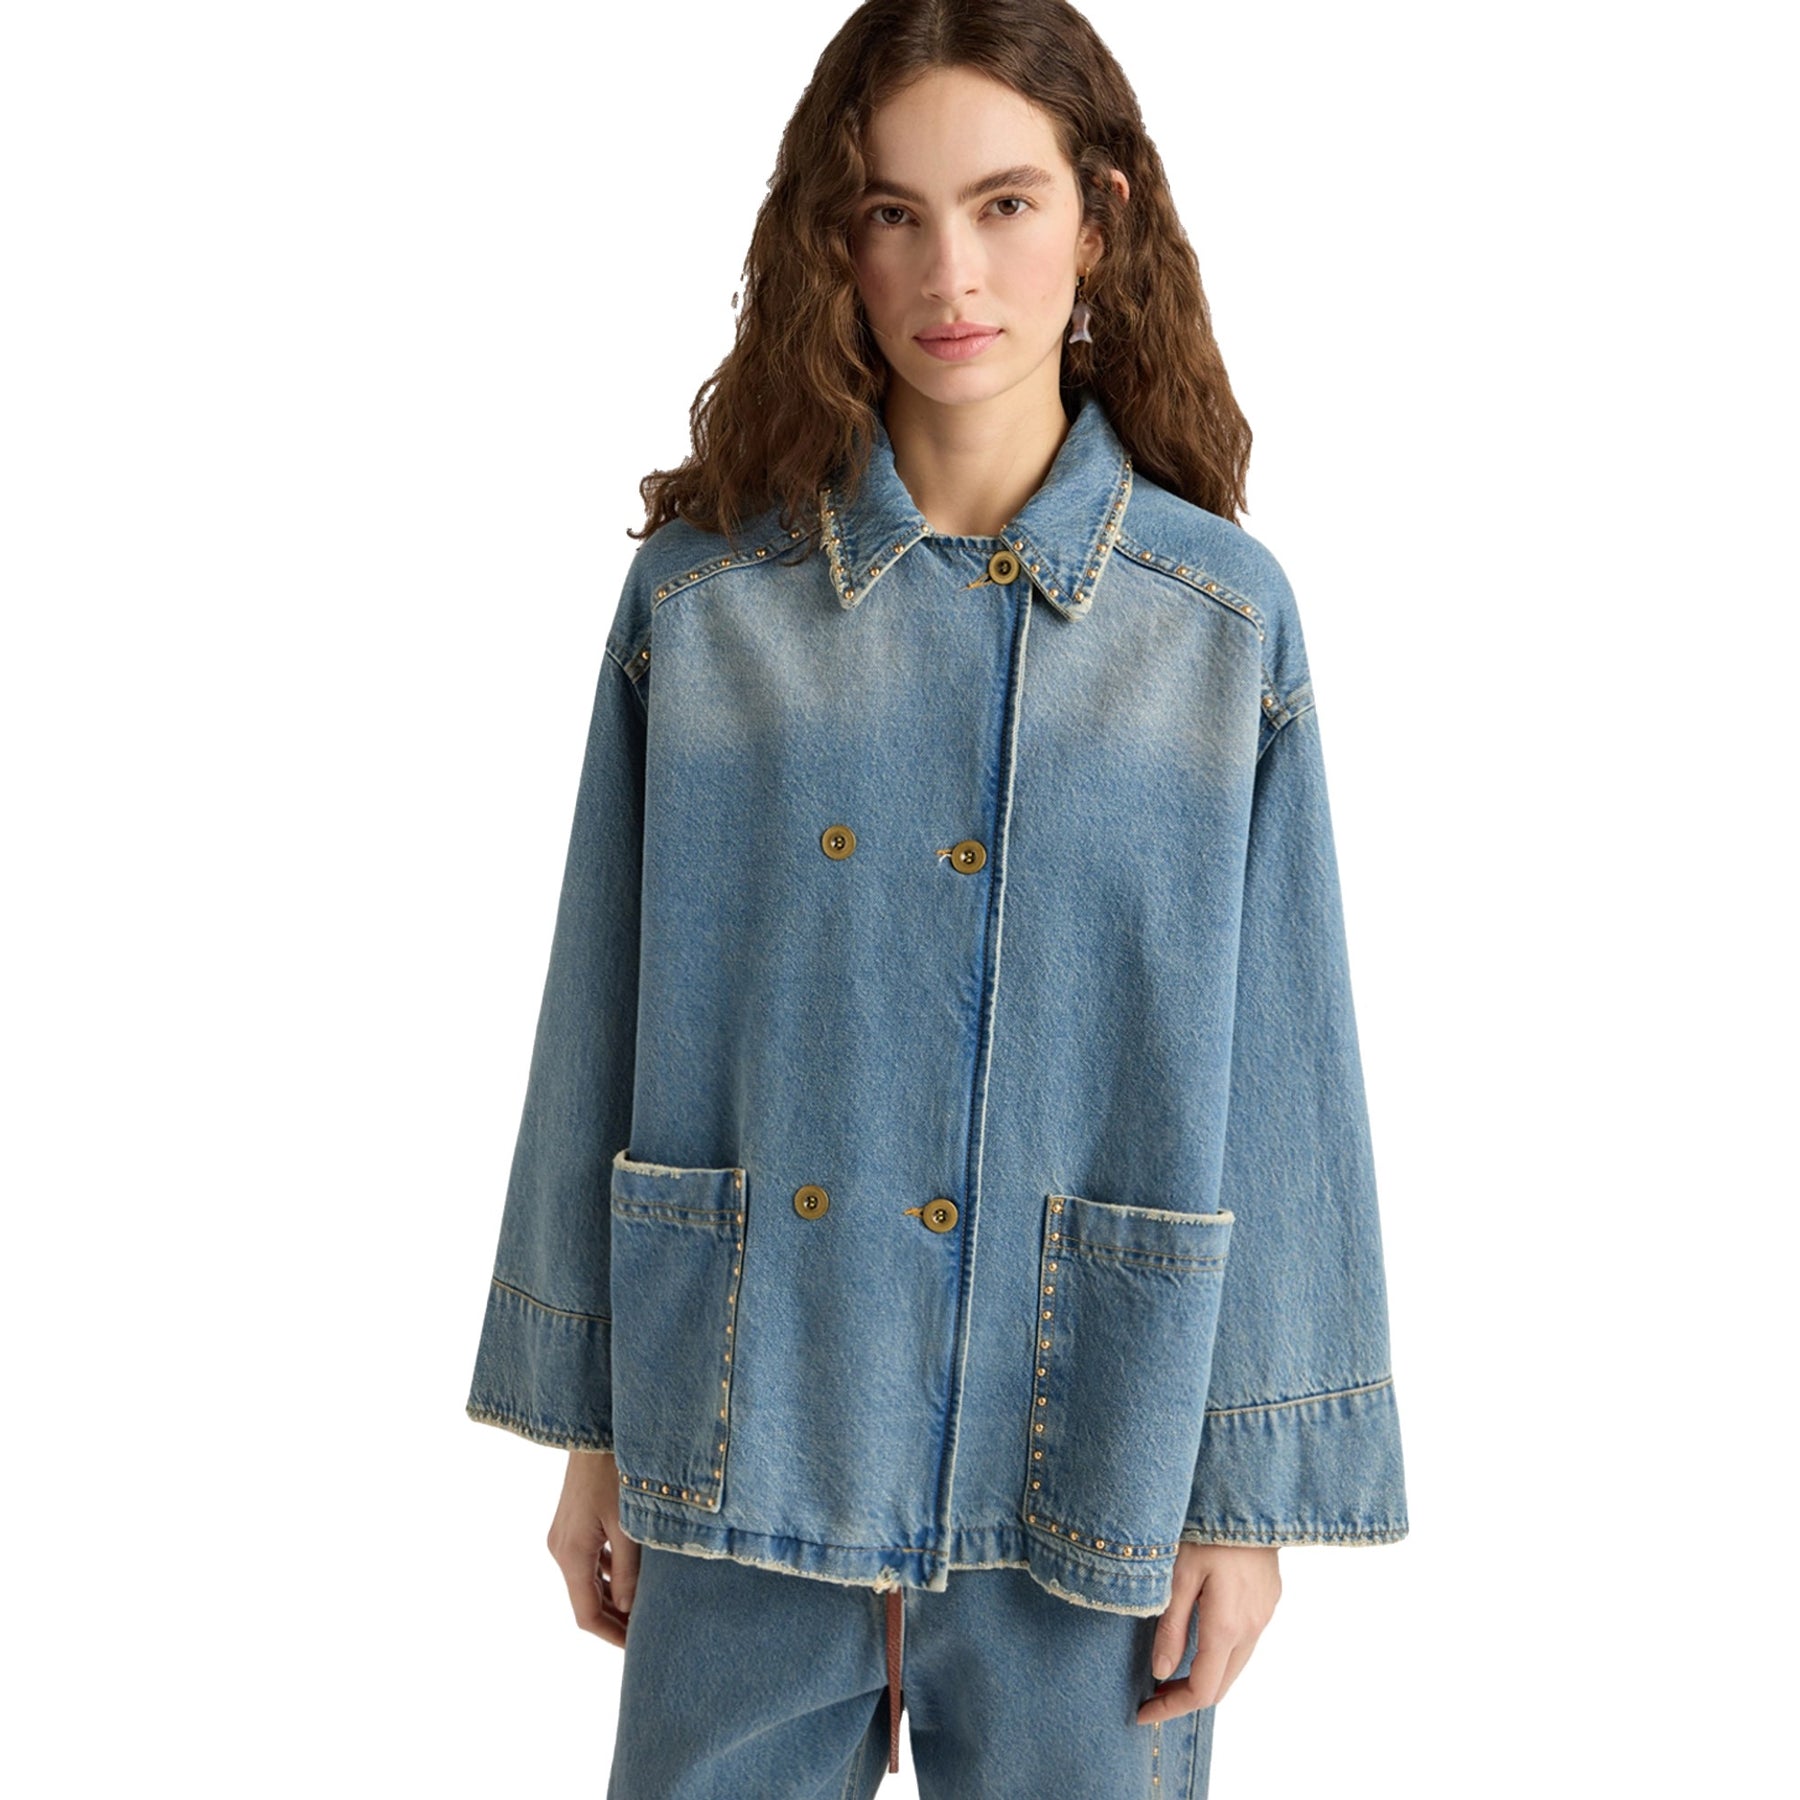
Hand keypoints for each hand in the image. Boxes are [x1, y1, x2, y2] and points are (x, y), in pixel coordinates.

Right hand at [546, 1448, 639, 1646]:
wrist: (591, 1427)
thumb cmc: (613, 1471)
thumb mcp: (628, 1524)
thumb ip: (629, 1571)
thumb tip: (630, 1609)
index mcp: (571, 1554)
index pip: (587, 1614)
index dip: (612, 1635)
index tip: (637, 1648)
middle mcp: (560, 1549)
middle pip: (585, 1600)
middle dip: (614, 1619)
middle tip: (647, 1632)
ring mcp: (564, 1535)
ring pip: (588, 1580)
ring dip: (612, 1597)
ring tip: (645, 1608)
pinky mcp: (572, 1522)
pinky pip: (589, 1559)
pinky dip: (608, 1574)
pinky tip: (633, 1575)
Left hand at [1136, 1541, 1280, 1724]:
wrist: (1250, 1494)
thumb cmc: (1207, 1526)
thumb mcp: (1178, 1573)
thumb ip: (1172, 1626)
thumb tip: (1162, 1672)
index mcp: (1227, 1625)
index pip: (1203, 1690)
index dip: (1171, 1708)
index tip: (1142, 1712)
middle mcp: (1252, 1627)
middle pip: (1222, 1684)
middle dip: (1186, 1696)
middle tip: (1151, 1694)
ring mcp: (1265, 1614)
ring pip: (1236, 1664)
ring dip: (1206, 1675)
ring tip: (1170, 1669)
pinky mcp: (1269, 1599)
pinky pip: (1246, 1640)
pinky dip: (1221, 1653)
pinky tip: (1199, 1637)